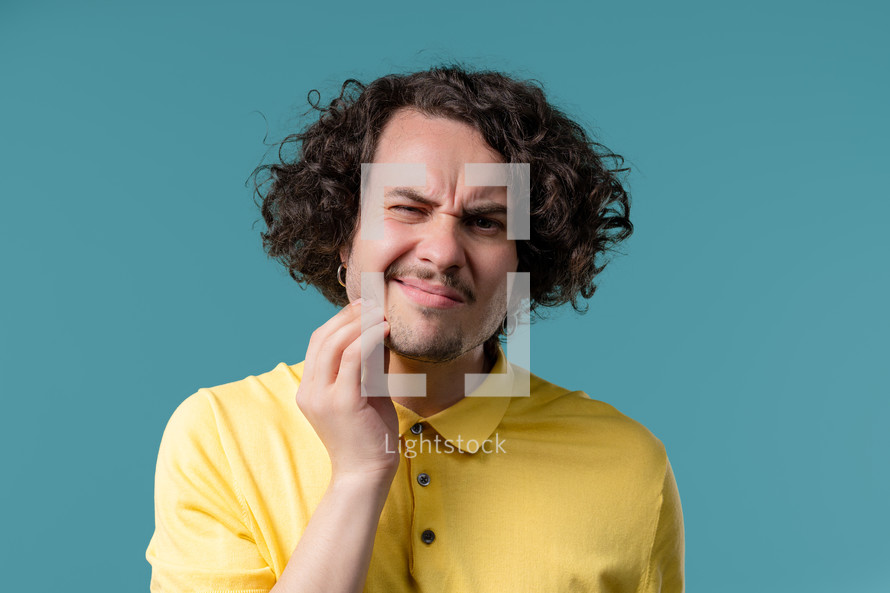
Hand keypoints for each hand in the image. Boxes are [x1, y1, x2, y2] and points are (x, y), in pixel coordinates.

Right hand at [295, 299, 399, 481]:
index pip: (317, 343)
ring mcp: (322, 397)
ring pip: (334, 344)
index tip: (363, 307)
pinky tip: (384, 330)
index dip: (339, 320)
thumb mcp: (364, 393)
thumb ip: (365, 367)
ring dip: (359, 323)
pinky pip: (352, 359)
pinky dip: (368, 338)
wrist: (367, 474)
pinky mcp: (342, 402)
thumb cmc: (370, 436)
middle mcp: (309, 391)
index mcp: (309, 390)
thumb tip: (379, 333)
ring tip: (380, 312)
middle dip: (348, 316)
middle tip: (373, 303)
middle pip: (322, 338)